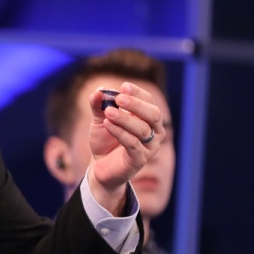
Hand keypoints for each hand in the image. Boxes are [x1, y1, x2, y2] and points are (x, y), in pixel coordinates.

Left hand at [86, 83, 164, 213]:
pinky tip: (107, 125)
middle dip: (136, 104)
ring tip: (108, 112)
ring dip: (125, 119)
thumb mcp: (100, 120)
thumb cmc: (105, 140)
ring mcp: (149, 147)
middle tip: (119, 98)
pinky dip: (120, 132)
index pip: (149, 101)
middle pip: (153, 114)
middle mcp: (155, 132)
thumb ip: (98, 106)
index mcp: (148, 118)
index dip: (138, 93)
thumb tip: (98, 91)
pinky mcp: (140, 160)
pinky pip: (133, 144)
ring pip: (143, 130)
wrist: (100, 166)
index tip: (123, 87)